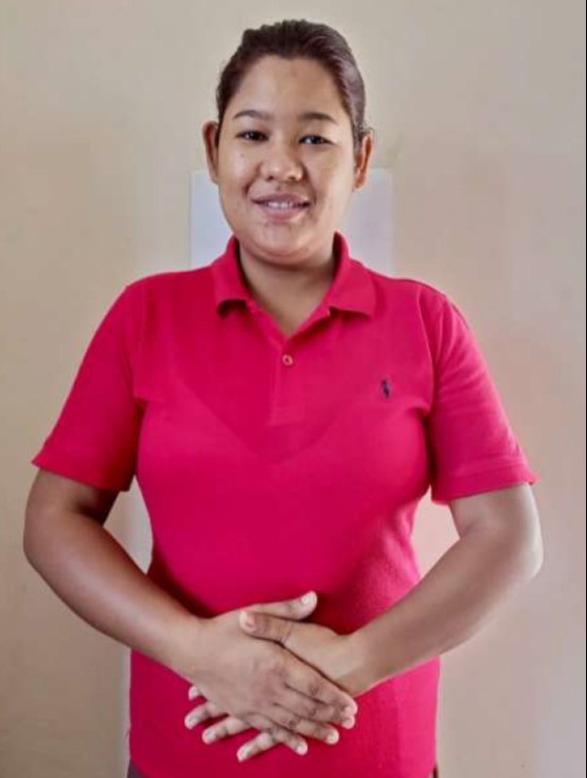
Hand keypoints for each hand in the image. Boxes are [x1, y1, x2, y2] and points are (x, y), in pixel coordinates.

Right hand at [182, 592, 358, 761]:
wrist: (191, 649)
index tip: (351, 704)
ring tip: (333, 736)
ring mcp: (256, 702)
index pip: (313, 685)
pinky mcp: (243, 711)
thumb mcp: (257, 612)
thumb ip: (288, 610)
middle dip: (330, 716)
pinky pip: (270, 730)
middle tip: (349, 722)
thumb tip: (313, 597)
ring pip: (292, 722)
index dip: (334, 697)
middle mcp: (269, 687)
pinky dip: (287, 739)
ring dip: (314, 730)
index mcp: (276, 662)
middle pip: (307, 707)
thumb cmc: (224, 628)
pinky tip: (301, 747)